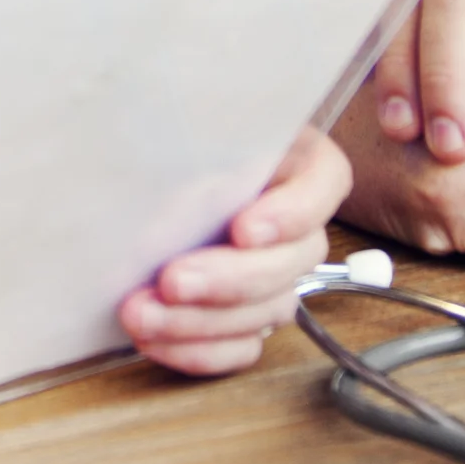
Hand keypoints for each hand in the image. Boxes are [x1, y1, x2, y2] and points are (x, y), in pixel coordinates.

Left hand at [116, 127, 349, 374]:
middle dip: (230, 278)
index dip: (290, 213)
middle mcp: (297, 222)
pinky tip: (155, 341)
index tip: (242, 228)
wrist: (149, 165)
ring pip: (266, 312)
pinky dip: (200, 351)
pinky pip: (242, 348)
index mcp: (299, 160)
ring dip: (202, 321)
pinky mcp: (250, 315)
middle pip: (292, 262)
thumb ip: (195, 125)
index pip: (323, 184)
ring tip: (141, 313)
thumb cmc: (176, 130)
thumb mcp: (189, 112)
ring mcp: (277, 275)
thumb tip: (159, 130)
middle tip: (172, 279)